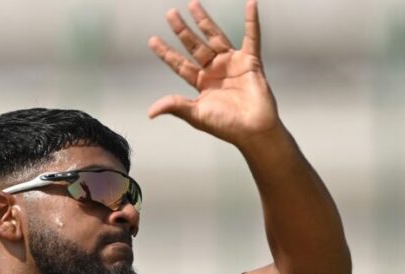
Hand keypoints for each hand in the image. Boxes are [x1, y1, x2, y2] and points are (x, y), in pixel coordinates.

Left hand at [148, 0, 280, 146]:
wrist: (253, 130)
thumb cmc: (226, 126)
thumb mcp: (196, 115)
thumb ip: (175, 106)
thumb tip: (151, 112)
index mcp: (201, 83)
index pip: (180, 64)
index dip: (166, 53)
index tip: (152, 40)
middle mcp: (214, 71)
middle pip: (194, 46)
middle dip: (182, 30)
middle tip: (170, 14)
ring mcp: (231, 64)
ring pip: (215, 37)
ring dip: (204, 21)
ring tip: (193, 5)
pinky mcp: (250, 61)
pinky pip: (252, 37)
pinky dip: (251, 21)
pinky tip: (250, 4)